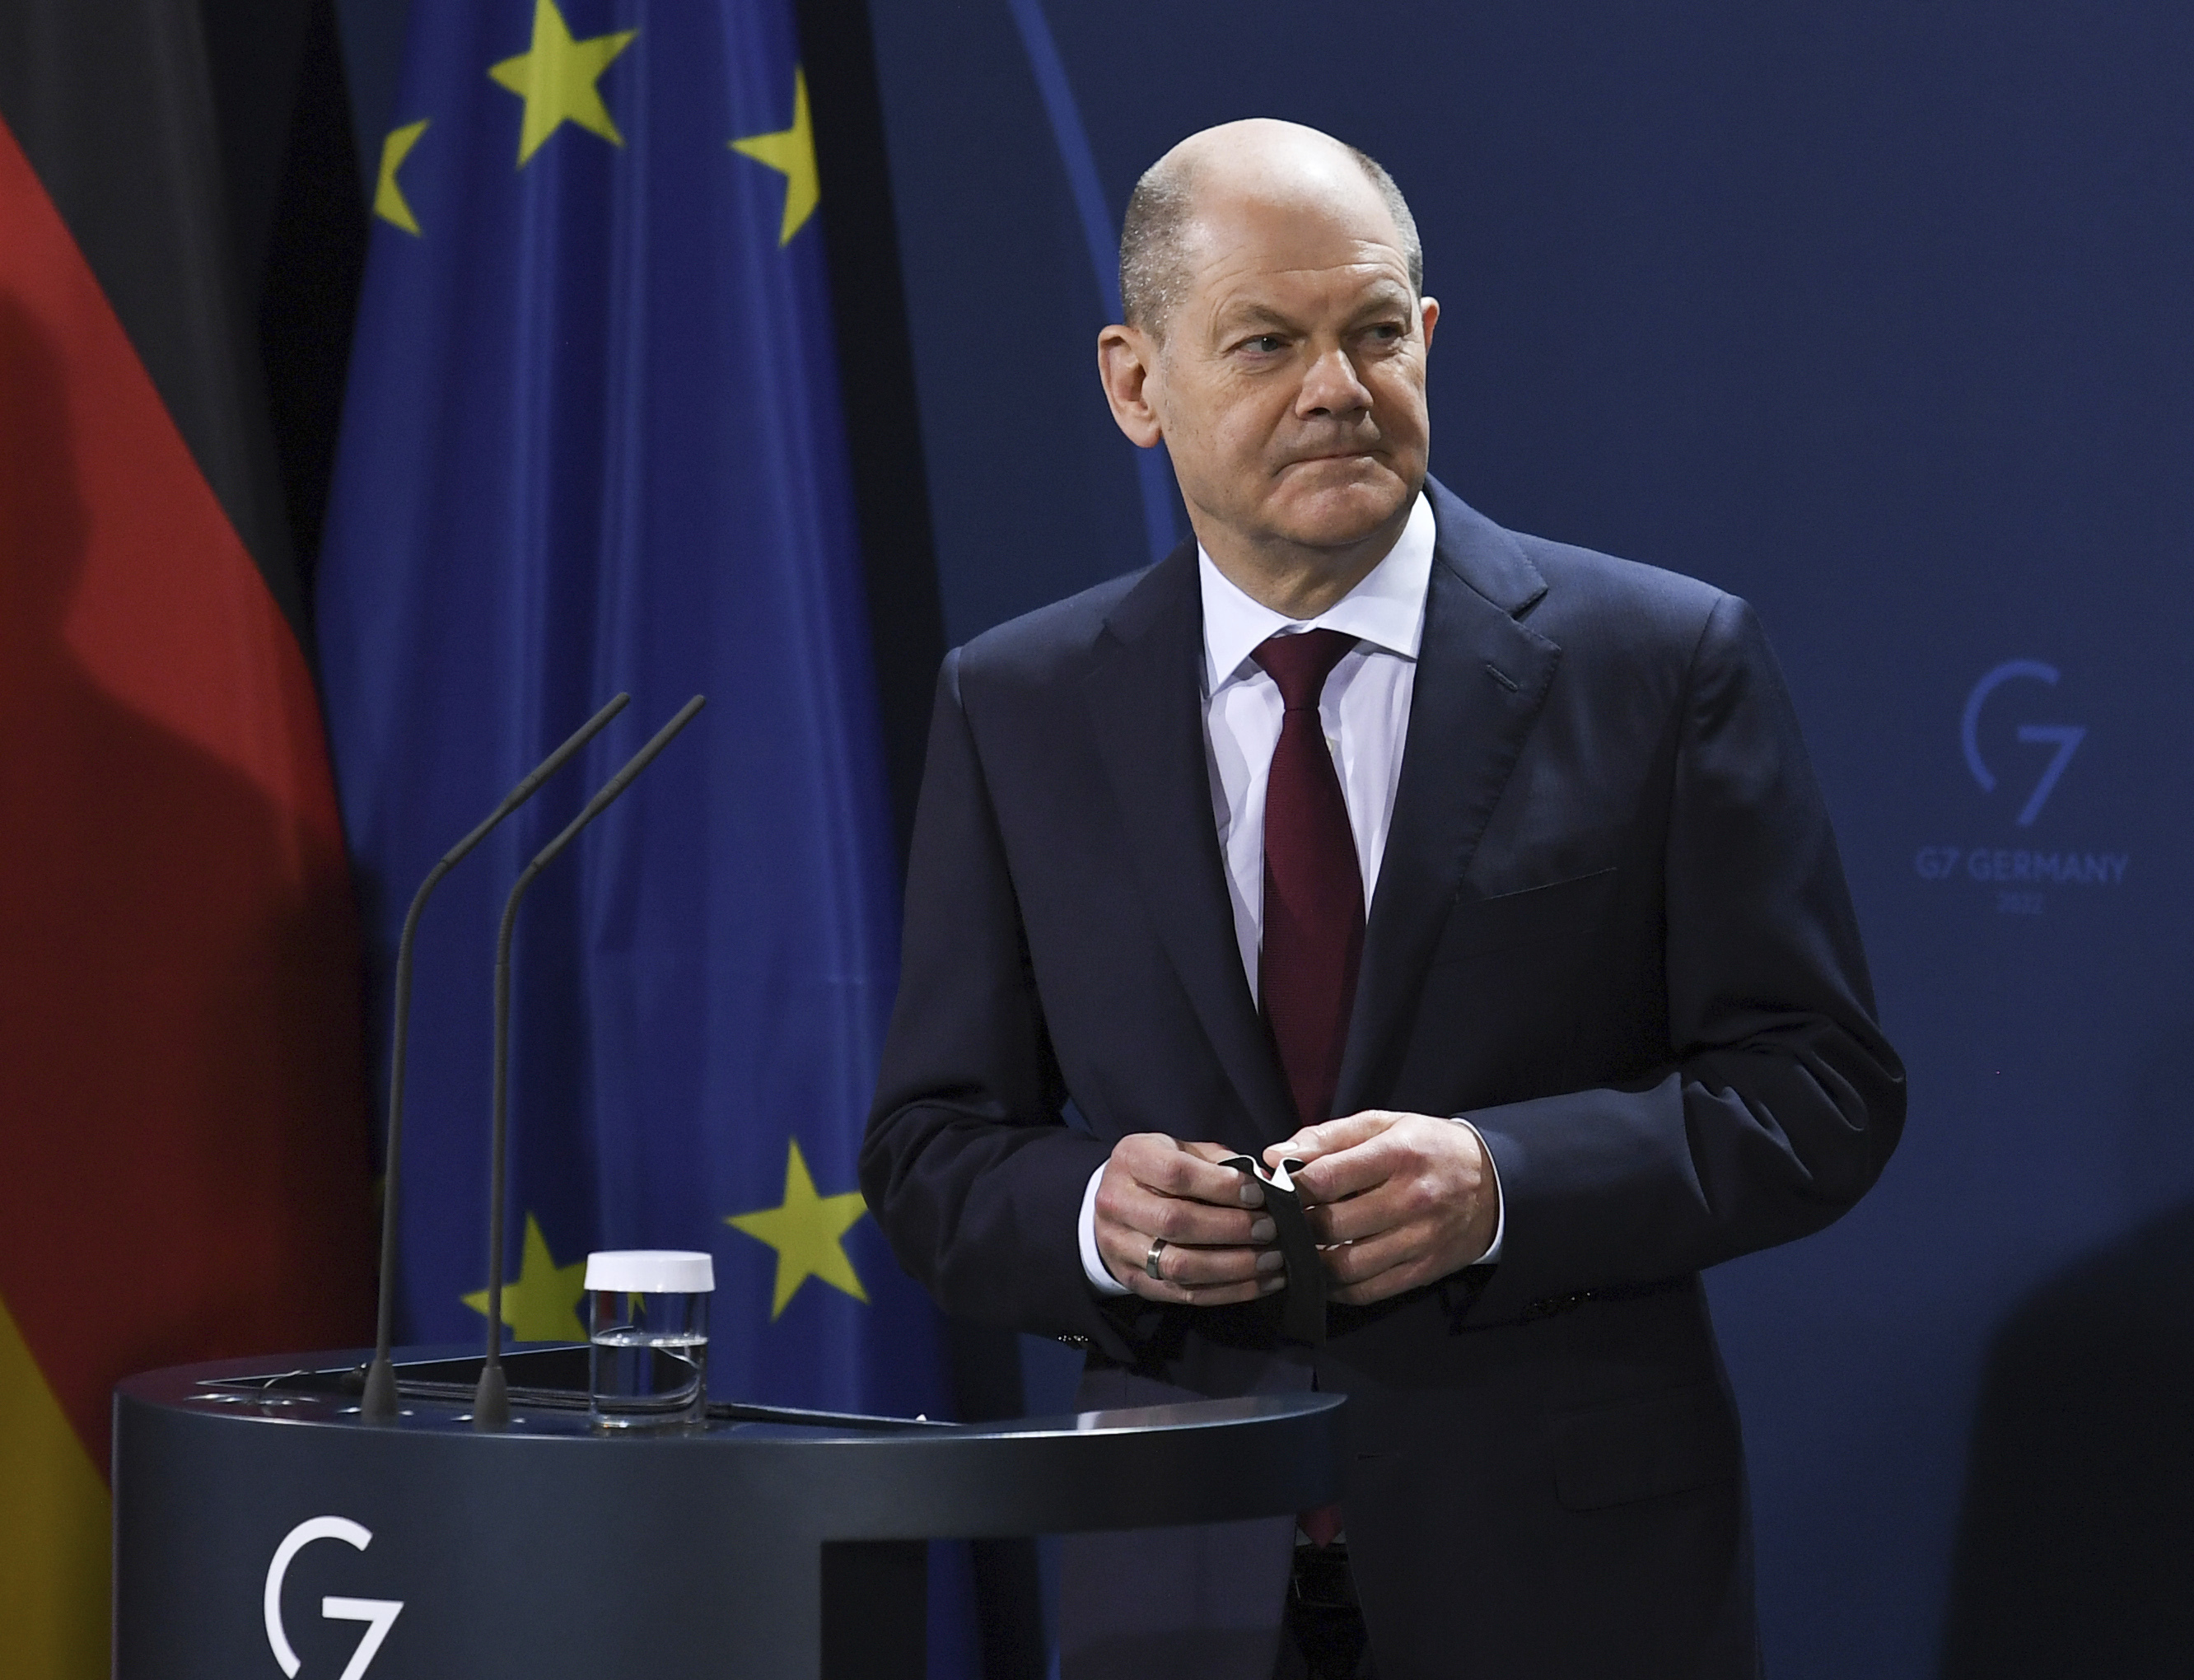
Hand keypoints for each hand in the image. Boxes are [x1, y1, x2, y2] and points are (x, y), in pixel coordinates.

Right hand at [1094, 1134, 1286, 1304]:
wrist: (1116, 1205)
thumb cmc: (1161, 1172)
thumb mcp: (1183, 1150)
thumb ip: (1221, 1162)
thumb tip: (1268, 1183)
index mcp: (1131, 1159)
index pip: (1175, 1173)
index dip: (1220, 1185)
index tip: (1257, 1193)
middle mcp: (1116, 1203)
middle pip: (1175, 1221)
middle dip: (1231, 1228)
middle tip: (1269, 1229)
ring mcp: (1120, 1246)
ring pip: (1179, 1265)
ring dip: (1234, 1265)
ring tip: (1271, 1259)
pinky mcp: (1134, 1280)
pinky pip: (1184, 1293)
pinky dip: (1229, 1291)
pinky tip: (1260, 1282)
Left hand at [1266, 1111, 1495, 1304]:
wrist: (1494, 1184)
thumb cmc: (1427, 1147)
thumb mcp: (1384, 1124)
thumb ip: (1327, 1137)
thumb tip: (1274, 1154)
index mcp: (1398, 1154)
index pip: (1327, 1177)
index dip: (1291, 1186)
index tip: (1276, 1188)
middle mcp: (1411, 1199)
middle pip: (1333, 1225)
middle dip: (1297, 1226)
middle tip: (1282, 1222)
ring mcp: (1420, 1240)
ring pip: (1347, 1265)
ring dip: (1312, 1262)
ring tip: (1299, 1248)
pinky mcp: (1424, 1270)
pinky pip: (1368, 1291)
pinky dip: (1337, 1288)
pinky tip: (1324, 1272)